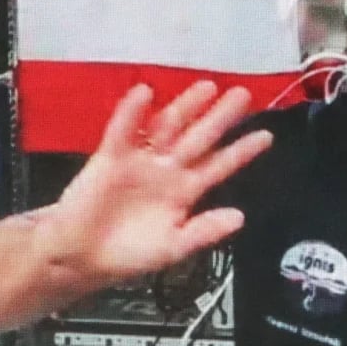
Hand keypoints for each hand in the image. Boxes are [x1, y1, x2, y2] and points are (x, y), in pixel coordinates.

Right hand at [42, 81, 272, 284]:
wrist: (80, 258)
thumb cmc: (127, 254)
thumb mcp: (172, 248)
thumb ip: (204, 232)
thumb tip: (239, 217)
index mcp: (184, 192)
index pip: (218, 166)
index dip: (241, 151)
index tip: (266, 136)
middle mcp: (166, 170)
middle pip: (199, 139)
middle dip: (220, 118)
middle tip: (243, 96)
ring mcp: (140, 160)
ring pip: (167, 128)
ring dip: (185, 107)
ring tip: (207, 88)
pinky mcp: (110, 158)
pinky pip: (123, 131)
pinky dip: (132, 113)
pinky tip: (144, 94)